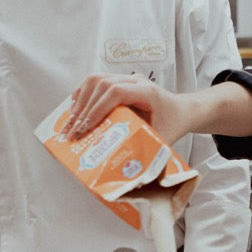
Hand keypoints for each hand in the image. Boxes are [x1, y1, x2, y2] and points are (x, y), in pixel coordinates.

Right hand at [65, 73, 192, 142]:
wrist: (182, 110)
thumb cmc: (173, 124)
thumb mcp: (161, 140)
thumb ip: (144, 151)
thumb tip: (121, 171)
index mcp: (148, 93)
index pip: (117, 92)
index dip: (97, 109)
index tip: (85, 129)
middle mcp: (136, 81)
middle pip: (102, 84)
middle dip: (83, 110)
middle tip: (72, 133)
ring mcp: (127, 79)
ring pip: (96, 80)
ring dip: (80, 101)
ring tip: (70, 123)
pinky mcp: (120, 81)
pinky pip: (96, 81)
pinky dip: (83, 95)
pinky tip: (75, 111)